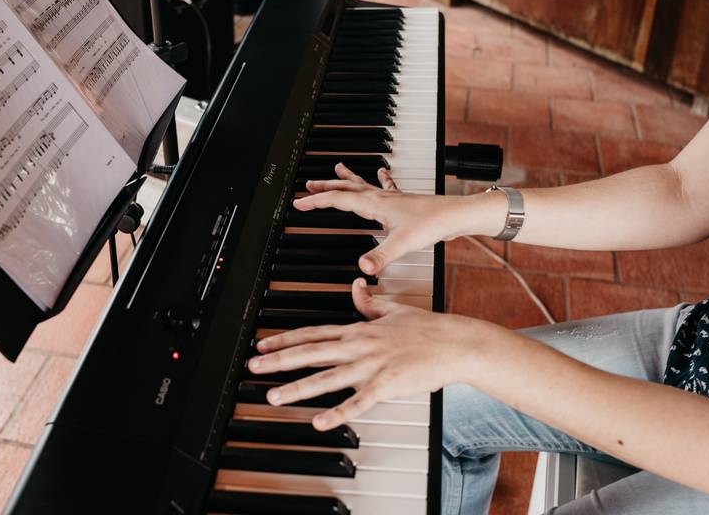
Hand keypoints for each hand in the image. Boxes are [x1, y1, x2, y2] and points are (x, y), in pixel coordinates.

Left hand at [249, 278, 486, 430]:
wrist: (455, 343)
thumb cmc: (427, 328)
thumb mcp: (393, 309)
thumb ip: (370, 302)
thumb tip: (356, 286)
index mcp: (358, 330)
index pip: (313, 333)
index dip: (285, 338)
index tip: (263, 343)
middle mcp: (358, 346)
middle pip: (310, 353)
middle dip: (279, 360)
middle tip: (253, 366)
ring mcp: (371, 365)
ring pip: (326, 377)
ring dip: (297, 387)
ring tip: (273, 396)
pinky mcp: (387, 384)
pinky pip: (358, 401)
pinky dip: (338, 412)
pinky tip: (318, 422)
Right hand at [294, 163, 458, 274]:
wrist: (455, 215)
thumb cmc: (432, 223)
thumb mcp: (402, 244)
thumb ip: (380, 257)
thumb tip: (362, 267)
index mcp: (374, 204)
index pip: (337, 200)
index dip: (316, 201)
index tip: (299, 203)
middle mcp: (380, 197)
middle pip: (345, 188)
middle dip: (325, 187)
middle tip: (308, 186)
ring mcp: (391, 197)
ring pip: (362, 184)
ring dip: (346, 178)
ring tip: (337, 167)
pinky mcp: (403, 201)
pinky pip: (386, 186)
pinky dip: (381, 179)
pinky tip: (382, 171)